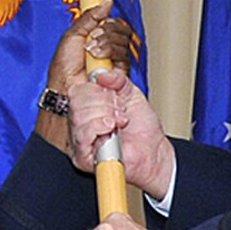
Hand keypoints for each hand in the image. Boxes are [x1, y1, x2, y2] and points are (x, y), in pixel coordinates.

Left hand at [45, 0, 135, 91]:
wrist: (64, 87)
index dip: (108, 21)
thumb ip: (90, 17)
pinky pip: (124, 55)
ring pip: (124, 41)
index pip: (114, 22)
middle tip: (92, 38)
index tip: (98, 23)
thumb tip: (107, 3)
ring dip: (106, 42)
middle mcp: (108, 48)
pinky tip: (98, 58)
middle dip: (106, 31)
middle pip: (122, 29)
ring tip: (91, 51)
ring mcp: (115, 60)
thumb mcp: (73, 34)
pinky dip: (110, 52)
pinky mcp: (120, 72)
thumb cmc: (63, 67)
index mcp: (97, 38)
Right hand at [66, 73, 174, 198]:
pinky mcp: (82, 156)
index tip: (116, 95)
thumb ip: (118, 81)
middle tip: (121, 110)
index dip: (97, 88)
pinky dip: (99, 127)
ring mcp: (79, 139)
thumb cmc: (143, 130)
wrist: (153, 153)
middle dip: (105, 102)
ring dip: (105, 115)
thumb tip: (103, 73)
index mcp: (88, 107)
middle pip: (76, 101)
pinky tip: (111, 129)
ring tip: (120, 121)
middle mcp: (80, 122)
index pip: (77, 90)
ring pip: (79, 116)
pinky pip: (82, 134)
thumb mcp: (132, 95)